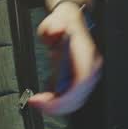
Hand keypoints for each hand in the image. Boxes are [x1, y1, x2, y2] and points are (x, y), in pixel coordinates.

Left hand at [27, 1, 102, 115]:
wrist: (68, 21)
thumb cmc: (62, 22)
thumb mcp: (54, 21)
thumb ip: (53, 26)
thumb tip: (57, 29)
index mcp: (87, 55)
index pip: (81, 83)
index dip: (65, 97)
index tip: (46, 102)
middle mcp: (91, 68)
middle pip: (78, 97)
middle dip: (57, 106)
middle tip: (36, 103)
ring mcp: (87, 75)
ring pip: (75, 101)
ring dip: (56, 106)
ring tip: (38, 102)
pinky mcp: (80, 80)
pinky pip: (72, 98)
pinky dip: (58, 103)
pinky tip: (45, 99)